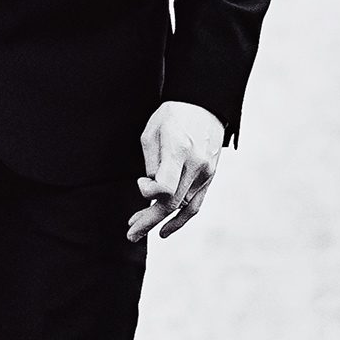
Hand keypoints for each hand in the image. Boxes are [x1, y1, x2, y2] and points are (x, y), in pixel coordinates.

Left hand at [129, 102, 223, 241]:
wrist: (203, 105)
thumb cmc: (172, 116)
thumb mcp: (152, 132)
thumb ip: (150, 163)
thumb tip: (150, 189)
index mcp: (180, 150)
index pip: (165, 186)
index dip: (148, 192)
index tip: (140, 183)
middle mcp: (196, 165)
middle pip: (172, 202)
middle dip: (148, 220)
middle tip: (130, 233)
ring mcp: (206, 173)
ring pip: (183, 208)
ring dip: (160, 221)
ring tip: (138, 230)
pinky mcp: (210, 177)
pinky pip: (195, 205)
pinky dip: (181, 220)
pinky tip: (165, 230)